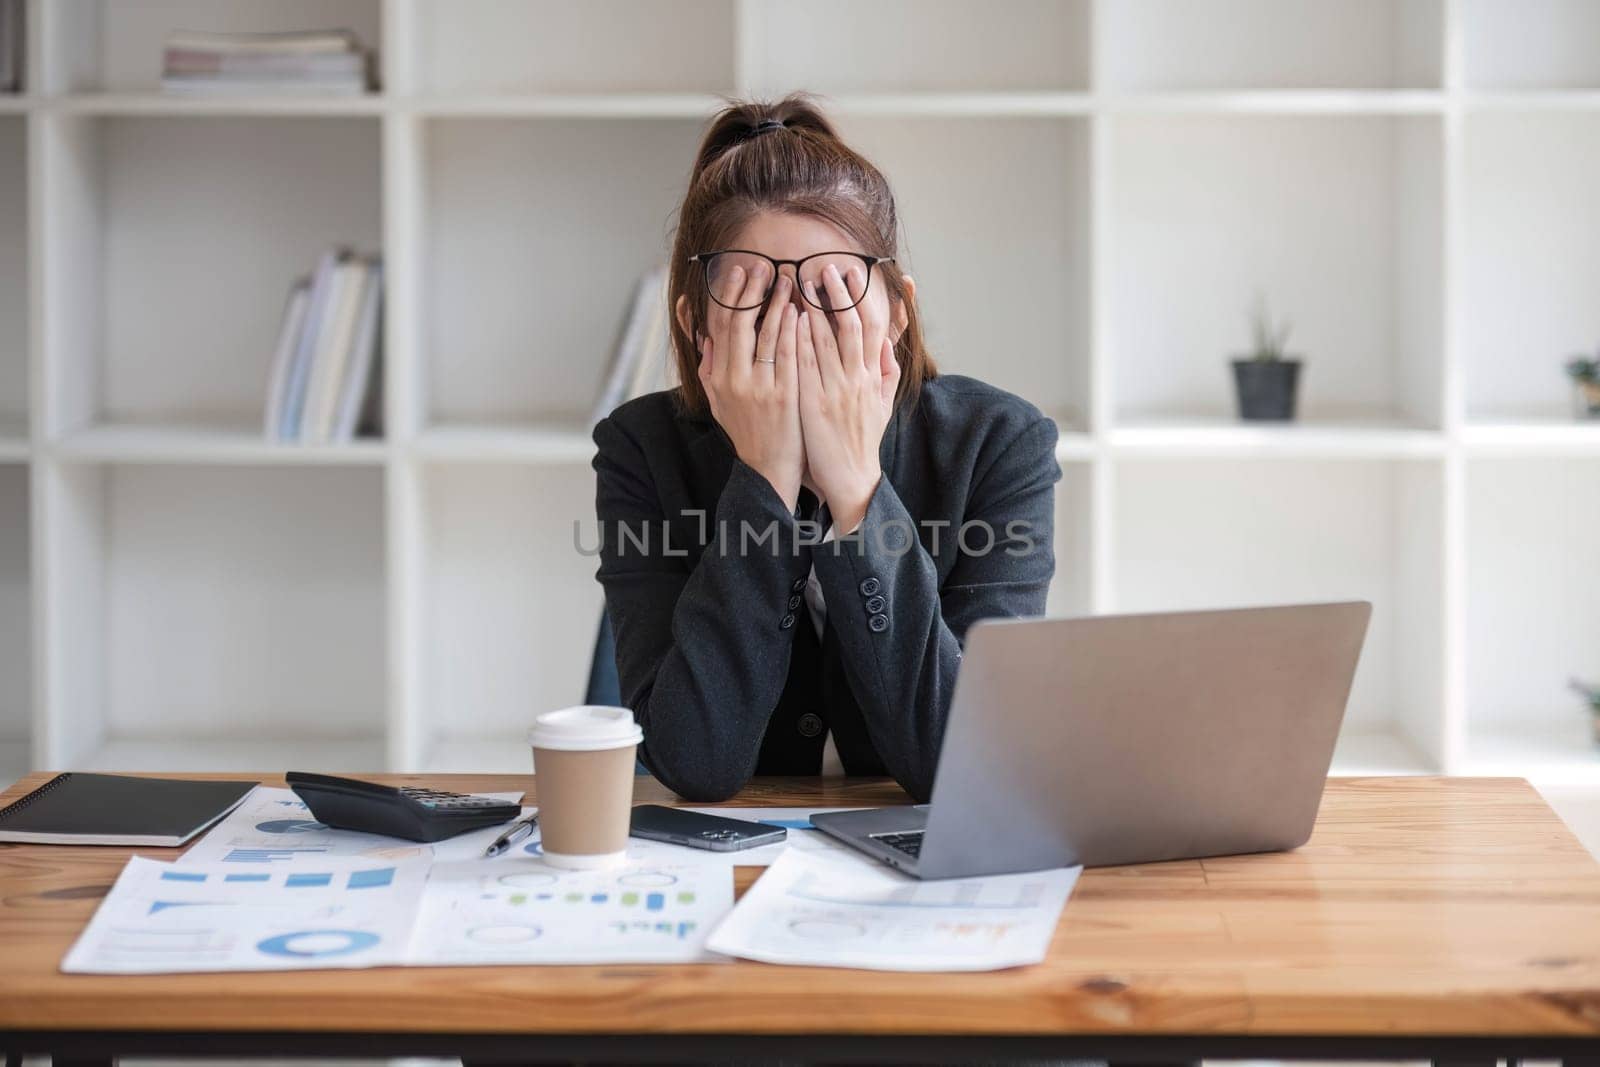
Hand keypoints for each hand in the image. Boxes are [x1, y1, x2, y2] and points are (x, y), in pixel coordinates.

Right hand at [697, 263, 803, 510]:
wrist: (769, 468)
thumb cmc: (746, 431)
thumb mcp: (718, 401)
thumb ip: (709, 366)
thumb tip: (703, 334)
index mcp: (719, 377)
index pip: (720, 326)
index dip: (728, 295)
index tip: (737, 271)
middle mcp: (735, 380)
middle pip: (740, 324)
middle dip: (751, 291)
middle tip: (762, 266)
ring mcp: (761, 387)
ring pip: (766, 334)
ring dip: (777, 303)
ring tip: (787, 279)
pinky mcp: (785, 396)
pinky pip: (788, 354)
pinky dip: (792, 329)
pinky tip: (801, 310)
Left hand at [796, 261, 900, 534]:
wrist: (851, 477)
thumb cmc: (862, 441)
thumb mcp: (883, 406)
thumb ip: (887, 373)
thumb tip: (889, 344)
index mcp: (873, 376)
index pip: (872, 328)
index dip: (863, 299)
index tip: (854, 274)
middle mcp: (858, 378)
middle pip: (851, 326)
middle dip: (840, 294)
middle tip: (828, 267)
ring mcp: (837, 390)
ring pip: (828, 339)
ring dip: (816, 308)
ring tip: (803, 282)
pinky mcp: (815, 403)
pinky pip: (807, 365)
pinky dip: (802, 339)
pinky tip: (793, 319)